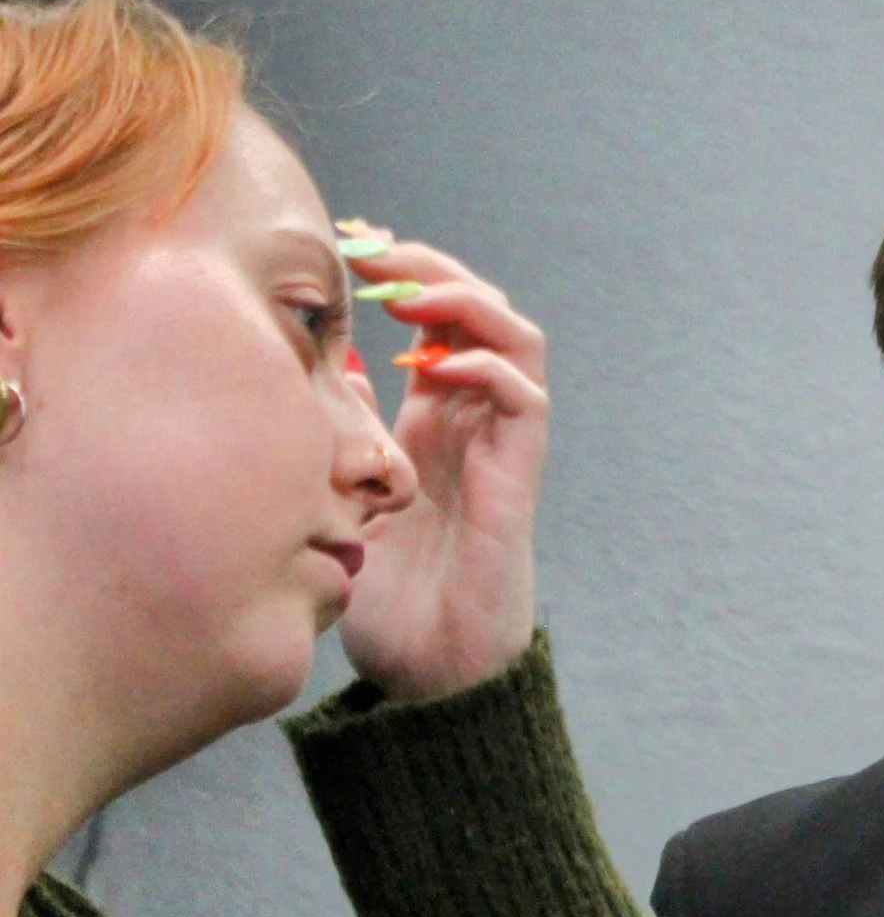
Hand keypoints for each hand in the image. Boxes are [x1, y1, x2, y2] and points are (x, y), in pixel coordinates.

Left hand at [337, 234, 548, 700]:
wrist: (430, 671)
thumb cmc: (390, 597)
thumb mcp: (343, 495)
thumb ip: (347, 431)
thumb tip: (324, 367)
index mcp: (431, 422)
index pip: (433, 323)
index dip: (400, 276)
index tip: (346, 245)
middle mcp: (473, 423)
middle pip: (479, 314)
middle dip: (428, 268)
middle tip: (371, 249)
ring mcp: (501, 446)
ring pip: (515, 339)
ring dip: (467, 303)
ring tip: (411, 293)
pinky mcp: (518, 477)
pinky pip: (525, 398)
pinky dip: (486, 368)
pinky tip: (439, 368)